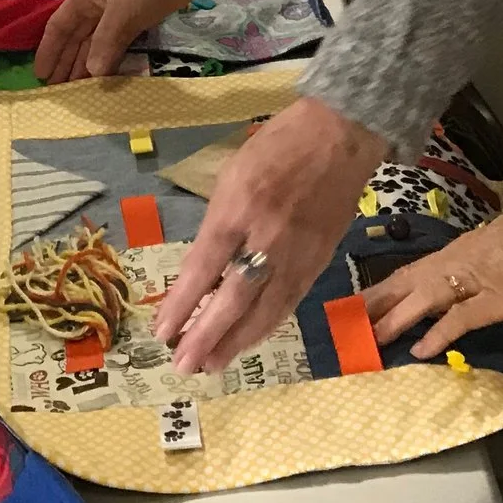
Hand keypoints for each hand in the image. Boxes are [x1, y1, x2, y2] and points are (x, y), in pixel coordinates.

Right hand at [34, 0, 198, 82]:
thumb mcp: (122, 10)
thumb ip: (105, 41)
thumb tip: (92, 73)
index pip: (59, 27)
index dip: (49, 51)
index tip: (41, 75)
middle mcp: (95, 8)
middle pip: (74, 40)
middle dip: (65, 64)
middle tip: (57, 91)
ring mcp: (115, 17)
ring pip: (94, 45)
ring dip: (85, 66)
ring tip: (77, 90)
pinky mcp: (133, 24)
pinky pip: (114, 47)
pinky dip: (108, 62)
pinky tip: (104, 78)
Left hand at [151, 97, 384, 374]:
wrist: (339, 137)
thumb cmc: (276, 147)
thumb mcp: (231, 176)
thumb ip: (219, 223)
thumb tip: (206, 268)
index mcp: (238, 209)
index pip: (204, 267)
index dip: (182, 304)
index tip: (163, 331)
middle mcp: (267, 237)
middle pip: (234, 299)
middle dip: (207, 336)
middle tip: (182, 366)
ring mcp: (297, 253)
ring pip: (266, 310)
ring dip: (237, 342)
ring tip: (211, 365)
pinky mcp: (319, 261)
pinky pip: (289, 302)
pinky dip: (267, 325)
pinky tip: (249, 340)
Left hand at [364, 150, 502, 358]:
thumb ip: (490, 257)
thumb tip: (477, 273)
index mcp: (466, 246)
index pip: (417, 268)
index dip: (389, 286)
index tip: (362, 300)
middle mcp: (463, 258)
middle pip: (409, 281)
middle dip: (377, 303)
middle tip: (345, 322)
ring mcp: (478, 277)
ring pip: (423, 297)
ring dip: (394, 319)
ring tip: (367, 339)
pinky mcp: (499, 298)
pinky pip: (460, 318)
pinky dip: (437, 333)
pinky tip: (418, 350)